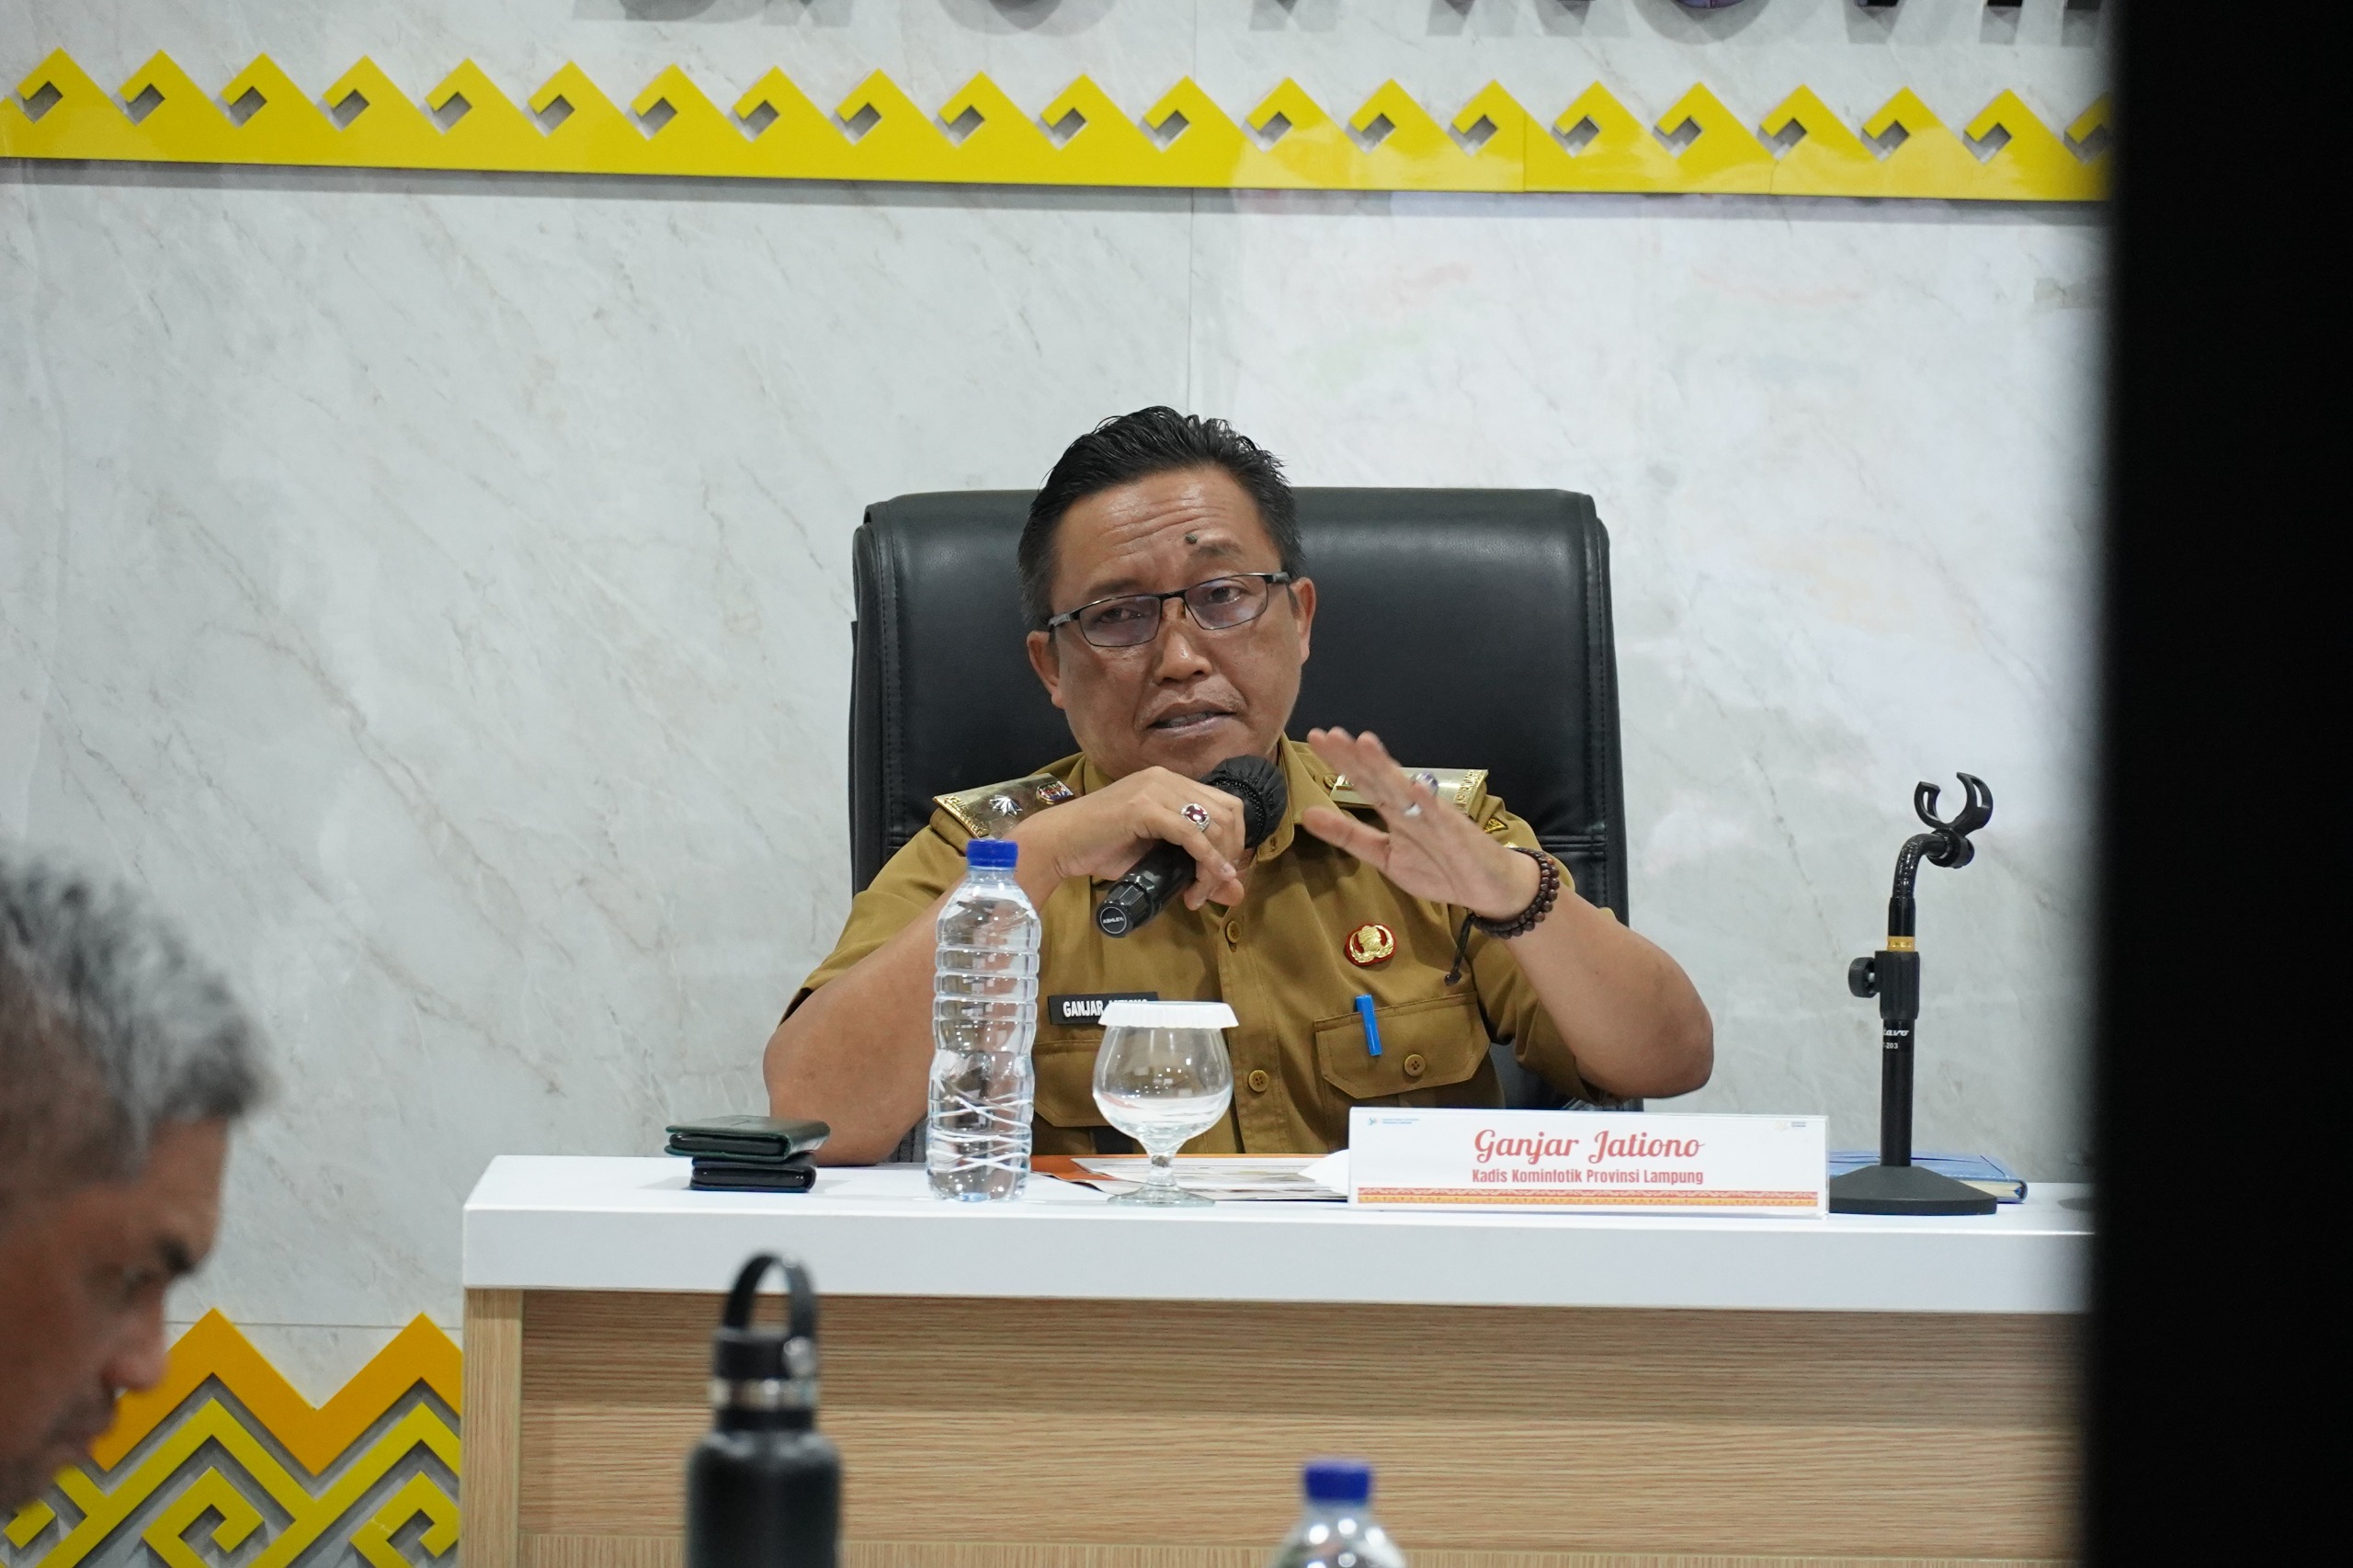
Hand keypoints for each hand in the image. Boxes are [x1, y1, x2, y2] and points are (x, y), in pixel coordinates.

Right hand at [1008, 766, 1250, 908]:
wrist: (1058, 843)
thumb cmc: (1100, 849)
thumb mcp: (1158, 861)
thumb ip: (1196, 869)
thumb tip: (1236, 892)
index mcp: (1171, 782)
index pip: (1227, 805)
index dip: (1235, 842)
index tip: (1222, 876)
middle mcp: (1167, 778)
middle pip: (1229, 813)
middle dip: (1230, 855)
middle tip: (1214, 890)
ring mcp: (1155, 788)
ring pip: (1213, 823)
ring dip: (1215, 864)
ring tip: (1199, 893)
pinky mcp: (1143, 806)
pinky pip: (1190, 833)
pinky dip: (1206, 859)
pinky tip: (1206, 881)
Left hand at [1299, 728, 1539, 920]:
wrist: (1489, 887)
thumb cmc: (1438, 868)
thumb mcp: (1384, 856)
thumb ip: (1348, 835)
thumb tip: (1307, 815)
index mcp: (1394, 811)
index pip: (1363, 781)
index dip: (1341, 761)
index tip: (1318, 738)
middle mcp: (1411, 807)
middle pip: (1379, 778)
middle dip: (1356, 756)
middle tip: (1330, 735)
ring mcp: (1434, 817)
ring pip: (1406, 790)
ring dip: (1387, 767)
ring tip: (1365, 744)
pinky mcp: (1456, 834)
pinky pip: (1441, 817)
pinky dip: (1429, 802)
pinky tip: (1416, 786)